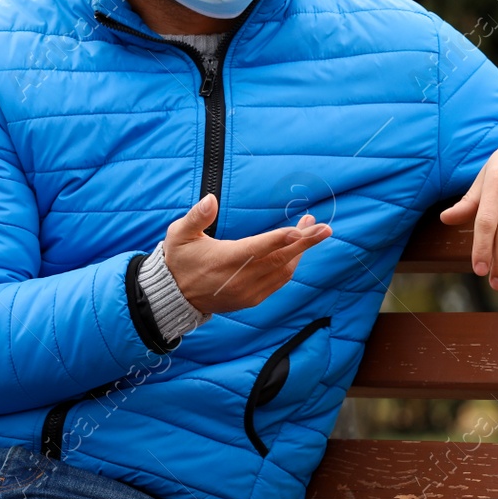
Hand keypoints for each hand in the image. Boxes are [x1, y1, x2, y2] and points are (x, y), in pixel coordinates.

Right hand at [163, 194, 330, 313]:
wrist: (174, 296)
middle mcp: (240, 279)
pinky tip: (297, 250)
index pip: (257, 249)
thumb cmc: (179, 259)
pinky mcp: (252, 299)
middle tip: (323, 227)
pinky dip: (291, 265)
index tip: (300, 230)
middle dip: (304, 242)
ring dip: (300, 252)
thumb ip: (197, 217)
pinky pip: (278, 281)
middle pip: (279, 259)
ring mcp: (248, 291)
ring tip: (312, 231)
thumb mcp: (179, 234)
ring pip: (283, 271)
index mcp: (224, 260)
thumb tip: (211, 199)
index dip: (279, 239)